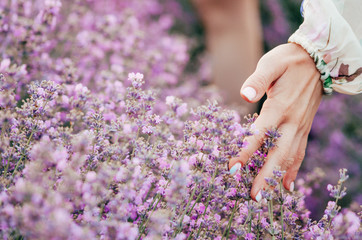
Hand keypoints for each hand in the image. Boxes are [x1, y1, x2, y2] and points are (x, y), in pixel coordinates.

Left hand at [229, 43, 322, 200]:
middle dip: (265, 176)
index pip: (260, 134)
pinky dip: (293, 169)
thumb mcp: (271, 64)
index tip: (233, 169)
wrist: (318, 59)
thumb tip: (245, 96)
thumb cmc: (288, 61)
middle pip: (278, 153)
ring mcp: (301, 126)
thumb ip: (257, 80)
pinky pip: (300, 152)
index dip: (245, 152)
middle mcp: (292, 121)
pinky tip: (288, 185)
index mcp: (280, 107)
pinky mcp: (304, 127)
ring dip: (278, 177)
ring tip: (267, 196)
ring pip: (290, 157)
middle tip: (253, 197)